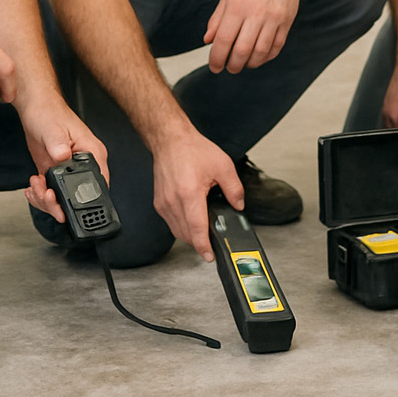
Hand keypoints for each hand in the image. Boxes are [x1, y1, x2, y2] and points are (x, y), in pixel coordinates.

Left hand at [19, 91, 109, 223]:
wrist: (36, 108)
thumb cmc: (49, 112)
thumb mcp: (53, 129)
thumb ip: (59, 145)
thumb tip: (63, 158)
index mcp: (92, 153)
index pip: (98, 184)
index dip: (84, 200)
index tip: (65, 203)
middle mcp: (84, 164)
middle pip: (80, 197)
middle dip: (58, 202)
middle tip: (45, 194)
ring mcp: (70, 169)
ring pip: (63, 198)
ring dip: (46, 200)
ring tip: (36, 186)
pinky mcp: (56, 172)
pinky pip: (52, 192)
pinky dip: (41, 196)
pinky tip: (33, 188)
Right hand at [150, 129, 244, 261]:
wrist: (170, 140)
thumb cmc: (192, 149)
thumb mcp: (223, 165)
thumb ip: (234, 188)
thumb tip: (238, 205)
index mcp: (189, 193)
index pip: (196, 228)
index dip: (204, 246)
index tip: (210, 256)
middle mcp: (173, 201)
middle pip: (186, 234)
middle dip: (200, 242)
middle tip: (212, 242)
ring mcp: (164, 203)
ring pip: (177, 231)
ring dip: (190, 235)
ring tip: (203, 231)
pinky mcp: (159, 203)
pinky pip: (171, 223)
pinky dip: (182, 226)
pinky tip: (191, 220)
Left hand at [204, 0, 302, 73]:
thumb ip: (217, 18)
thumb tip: (208, 40)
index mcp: (237, 5)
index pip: (223, 40)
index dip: (216, 58)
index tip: (214, 66)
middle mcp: (256, 13)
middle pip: (242, 50)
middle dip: (233, 65)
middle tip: (229, 68)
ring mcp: (274, 18)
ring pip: (261, 52)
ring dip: (250, 64)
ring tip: (243, 64)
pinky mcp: (287, 20)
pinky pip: (277, 46)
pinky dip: (267, 57)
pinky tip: (259, 57)